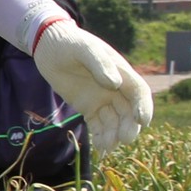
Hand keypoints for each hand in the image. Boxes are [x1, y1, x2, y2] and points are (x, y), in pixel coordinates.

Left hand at [33, 20, 151, 153]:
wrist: (48, 45)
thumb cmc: (70, 42)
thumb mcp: (84, 49)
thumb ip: (100, 64)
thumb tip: (115, 83)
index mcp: (121, 72)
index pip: (138, 92)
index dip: (143, 106)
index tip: (142, 121)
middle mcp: (116, 88)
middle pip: (129, 111)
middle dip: (129, 126)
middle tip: (125, 139)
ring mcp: (102, 99)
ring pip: (114, 121)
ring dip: (114, 135)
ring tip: (108, 148)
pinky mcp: (88, 107)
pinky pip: (98, 125)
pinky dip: (101, 136)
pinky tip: (100, 147)